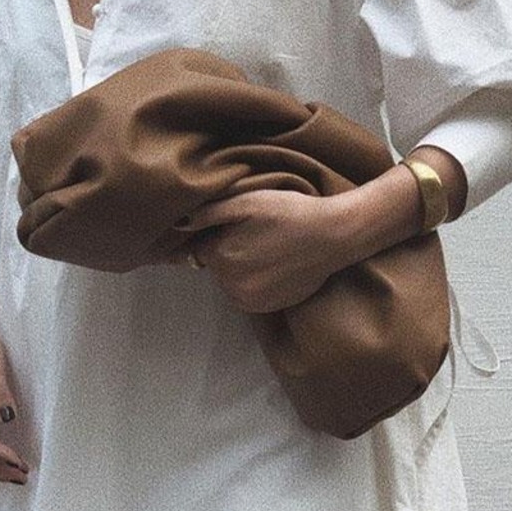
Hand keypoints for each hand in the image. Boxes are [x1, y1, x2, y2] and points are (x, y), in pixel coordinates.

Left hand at [179, 188, 347, 312]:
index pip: (201, 248)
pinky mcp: (266, 308)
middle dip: (228, 252)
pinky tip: (274, 266)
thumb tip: (179, 225)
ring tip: (268, 250)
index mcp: (221, 256)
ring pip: (231, 282)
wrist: (332, 236)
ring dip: (241, 269)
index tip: (238, 225)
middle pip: (216, 267)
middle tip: (257, 234)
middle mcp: (230, 285)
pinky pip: (247, 295)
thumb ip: (209, 213)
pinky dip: (255, 283)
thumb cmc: (289, 212)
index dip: (217, 233)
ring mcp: (249, 300)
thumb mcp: (247, 201)